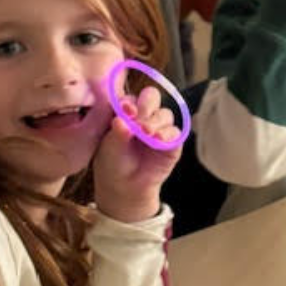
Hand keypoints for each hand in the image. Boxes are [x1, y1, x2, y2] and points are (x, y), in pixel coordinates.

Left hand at [93, 85, 181, 222]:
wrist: (124, 187)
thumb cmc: (113, 163)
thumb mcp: (109, 146)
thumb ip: (117, 130)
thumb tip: (123, 117)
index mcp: (127, 111)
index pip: (131, 97)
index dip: (128, 101)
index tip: (124, 109)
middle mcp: (145, 115)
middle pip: (152, 97)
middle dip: (145, 105)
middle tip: (137, 117)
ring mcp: (160, 127)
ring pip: (164, 114)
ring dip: (155, 121)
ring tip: (146, 133)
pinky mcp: (172, 142)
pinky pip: (175, 131)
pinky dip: (168, 133)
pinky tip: (158, 139)